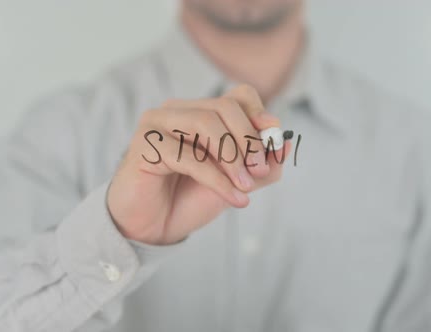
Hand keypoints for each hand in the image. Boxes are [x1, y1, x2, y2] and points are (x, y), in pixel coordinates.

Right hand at [107, 84, 290, 244]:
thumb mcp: (235, 182)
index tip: (274, 141)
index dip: (259, 115)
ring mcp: (157, 124)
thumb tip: (287, 145)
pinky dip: (217, 179)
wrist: (152, 228)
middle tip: (260, 171)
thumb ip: (262, 166)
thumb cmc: (189, 199)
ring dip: (234, 157)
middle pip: (224, 106)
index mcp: (199, 112)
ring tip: (246, 186)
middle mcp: (177, 111)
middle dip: (249, 139)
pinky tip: (235, 199)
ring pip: (206, 124)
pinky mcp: (144, 145)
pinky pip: (188, 155)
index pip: (237, 96)